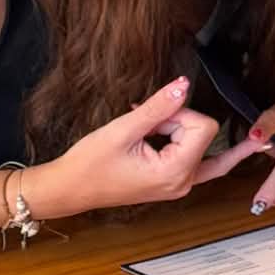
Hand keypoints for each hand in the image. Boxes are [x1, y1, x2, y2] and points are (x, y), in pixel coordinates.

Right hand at [43, 77, 261, 213]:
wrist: (69, 188)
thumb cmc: (89, 165)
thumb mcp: (123, 129)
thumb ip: (158, 107)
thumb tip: (183, 85)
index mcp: (174, 172)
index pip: (204, 127)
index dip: (180, 113)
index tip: (152, 116)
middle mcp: (183, 183)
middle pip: (205, 135)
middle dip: (178, 122)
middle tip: (146, 124)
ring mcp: (181, 185)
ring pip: (203, 145)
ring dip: (180, 131)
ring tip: (148, 131)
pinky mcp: (175, 182)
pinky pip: (201, 160)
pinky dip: (185, 141)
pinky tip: (166, 131)